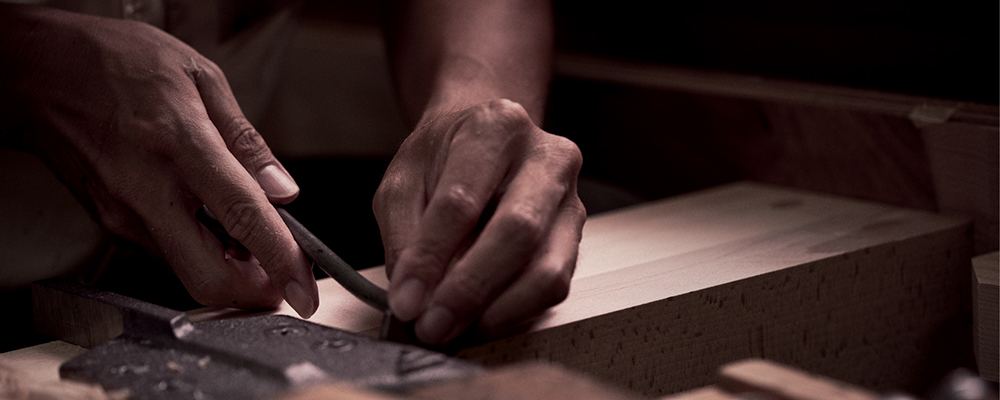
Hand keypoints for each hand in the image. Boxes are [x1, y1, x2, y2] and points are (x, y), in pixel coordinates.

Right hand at [0, 6, 317, 315]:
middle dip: (257, 292)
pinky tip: (215, 223)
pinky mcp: (111, 224)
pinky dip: (202, 251)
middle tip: (285, 276)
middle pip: (209, 277)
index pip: (243, 218)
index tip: (305, 287)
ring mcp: (123, 215)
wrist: (38, 68)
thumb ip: (247, 141)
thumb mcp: (200, 78)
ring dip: (231, 269)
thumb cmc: (116, 62)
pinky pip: (169, 253)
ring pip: (189, 271)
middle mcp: (147, 192)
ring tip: (253, 236)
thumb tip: (284, 191)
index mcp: (180, 145)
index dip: (280, 260)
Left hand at [374, 99, 585, 343]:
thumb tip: (411, 296)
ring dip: (497, 308)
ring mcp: (570, 197)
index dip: (430, 256)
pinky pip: (555, 284)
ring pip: (546, 267)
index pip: (462, 200)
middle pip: (517, 231)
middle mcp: (547, 157)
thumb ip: (404, 234)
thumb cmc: (444, 157)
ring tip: (454, 327)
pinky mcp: (575, 234)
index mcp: (496, 126)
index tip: (406, 299)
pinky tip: (480, 318)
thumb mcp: (404, 180)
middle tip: (432, 324)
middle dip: (469, 288)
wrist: (486, 140)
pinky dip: (515, 310)